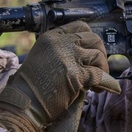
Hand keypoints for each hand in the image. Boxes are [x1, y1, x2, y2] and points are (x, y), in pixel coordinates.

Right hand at [0, 22, 120, 131]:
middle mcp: (60, 43)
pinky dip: (108, 83)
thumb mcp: (41, 59)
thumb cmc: (28, 88)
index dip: (90, 39)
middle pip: (93, 38)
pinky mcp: (75, 75)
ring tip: (99, 83)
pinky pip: (100, 76)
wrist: (22, 104)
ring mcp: (68, 57)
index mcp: (51, 37)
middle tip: (99, 67)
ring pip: (98, 56)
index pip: (79, 27)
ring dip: (104, 69)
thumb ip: (59, 53)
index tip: (93, 51)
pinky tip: (109, 89)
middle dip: (101, 53)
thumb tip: (81, 58)